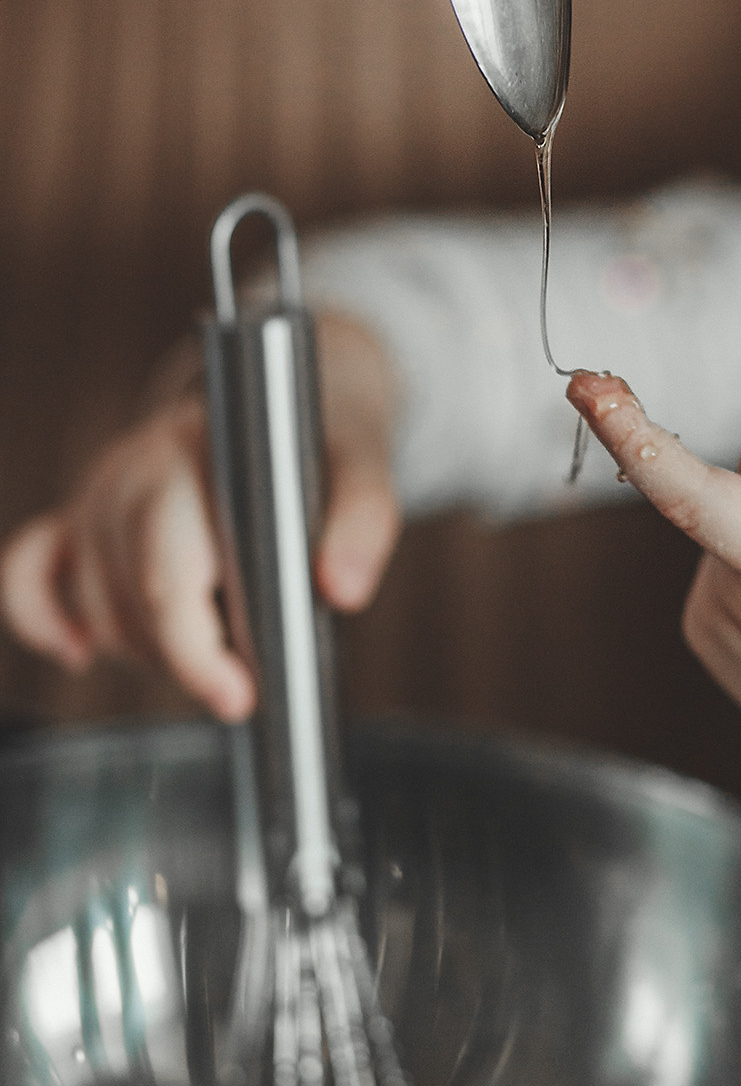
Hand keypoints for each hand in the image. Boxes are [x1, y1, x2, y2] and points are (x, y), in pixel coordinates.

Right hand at [0, 312, 399, 721]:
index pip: (170, 572)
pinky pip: (27, 574)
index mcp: (196, 454)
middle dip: (185, 656)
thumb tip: (344, 590)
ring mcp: (97, 496)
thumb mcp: (362, 462)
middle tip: (244, 678)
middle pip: (130, 599)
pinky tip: (80, 649)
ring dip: (146, 645)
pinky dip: (43, 618)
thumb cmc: (317, 432)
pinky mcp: (77, 518)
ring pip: (95, 606)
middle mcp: (133, 473)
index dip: (196, 649)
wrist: (276, 391)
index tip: (239, 694)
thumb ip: (362, 521)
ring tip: (213, 638)